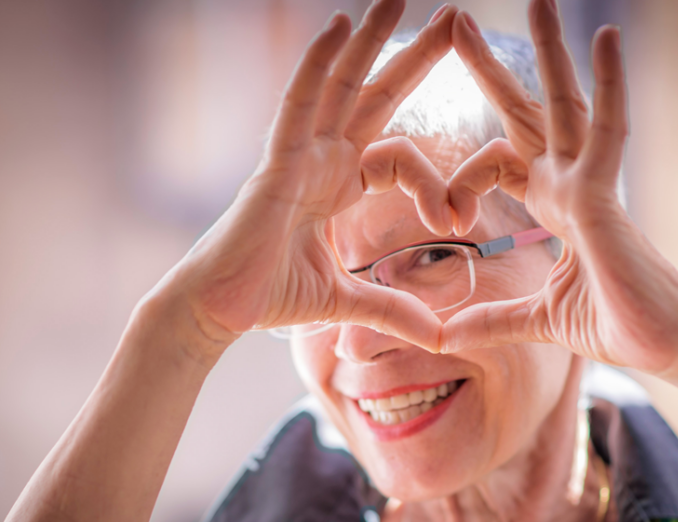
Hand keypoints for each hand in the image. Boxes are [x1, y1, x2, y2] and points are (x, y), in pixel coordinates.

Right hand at [168, 1, 457, 354]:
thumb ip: (392, 308)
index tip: (458, 218)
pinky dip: (316, 65)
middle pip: (374, 96)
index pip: (399, 156)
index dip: (435, 181)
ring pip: (338, 86)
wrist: (219, 312)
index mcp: (337, 186)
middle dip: (414, 57)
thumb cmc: (268, 297)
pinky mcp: (275, 165)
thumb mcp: (346, 300)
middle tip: (453, 16)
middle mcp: (320, 161)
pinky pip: (297, 105)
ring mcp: (297, 156)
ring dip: (368, 40)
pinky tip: (337, 27)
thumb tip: (438, 335)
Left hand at [440, 0, 677, 375]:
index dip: (461, 180)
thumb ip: (490, 320)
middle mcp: (570, 186)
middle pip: (526, 114)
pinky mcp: (607, 198)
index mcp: (553, 207)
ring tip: (538, 0)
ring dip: (549, 52)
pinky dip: (608, 84)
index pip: (498, 162)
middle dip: (492, 72)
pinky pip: (608, 130)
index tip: (443, 218)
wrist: (664, 348)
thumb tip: (444, 336)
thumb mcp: (534, 320)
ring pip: (565, 105)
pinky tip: (604, 35)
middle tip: (458, 23)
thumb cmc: (615, 325)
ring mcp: (589, 186)